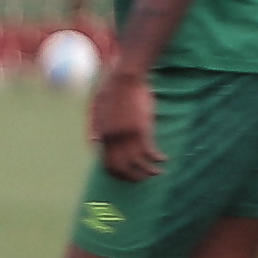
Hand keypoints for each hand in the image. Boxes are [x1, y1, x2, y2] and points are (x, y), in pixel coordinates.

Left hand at [89, 63, 162, 181]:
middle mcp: (112, 138)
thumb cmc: (112, 90)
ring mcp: (126, 135)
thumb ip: (95, 127)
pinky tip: (164, 159)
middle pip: (120, 168)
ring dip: (148, 172)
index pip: (107, 163)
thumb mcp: (97, 109)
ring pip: (137, 163)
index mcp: (102, 135)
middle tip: (142, 179)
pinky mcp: (140, 129)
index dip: (117, 173)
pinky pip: (149, 152)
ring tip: (157, 173)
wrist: (124, 77)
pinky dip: (157, 159)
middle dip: (132, 178)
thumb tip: (93, 143)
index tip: (127, 176)